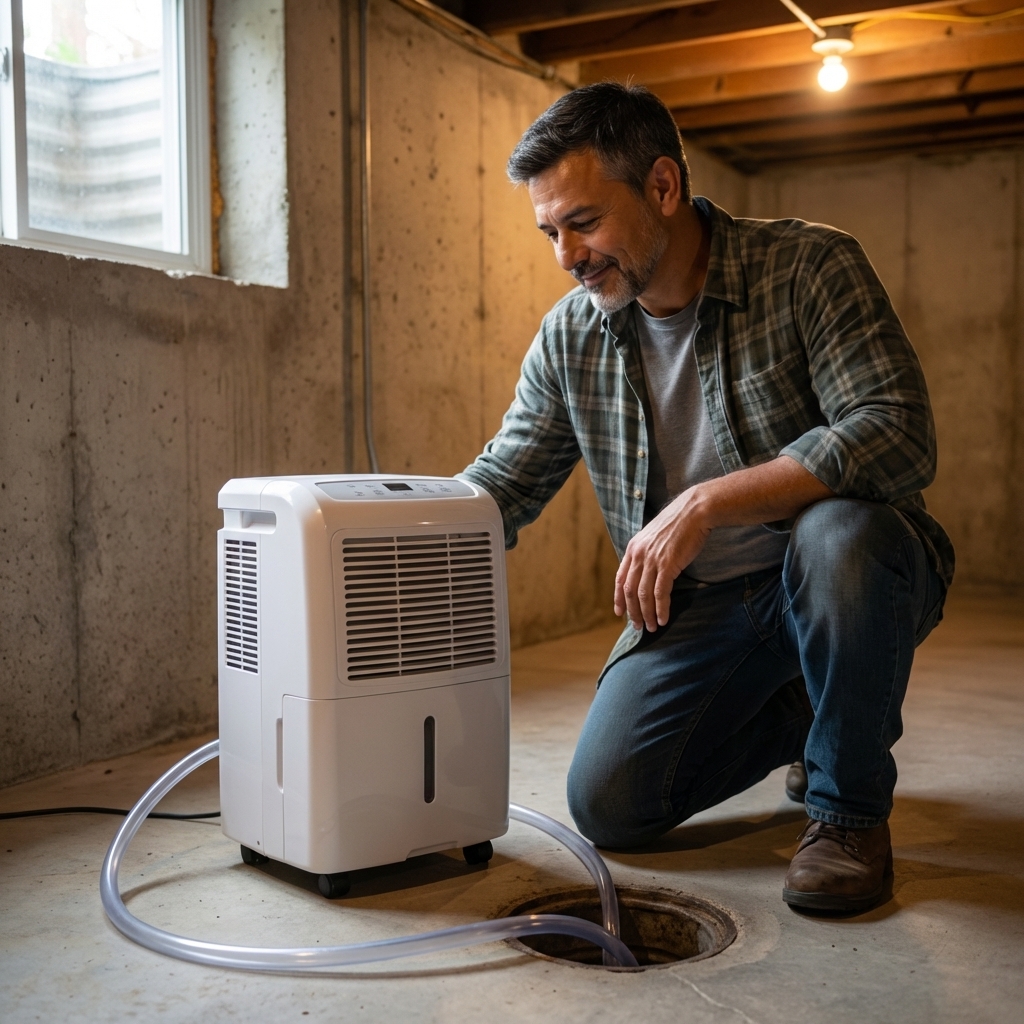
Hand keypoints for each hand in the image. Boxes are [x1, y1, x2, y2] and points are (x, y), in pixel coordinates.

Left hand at [613, 488, 711, 632]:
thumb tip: (646, 572)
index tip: (620, 613)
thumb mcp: (654, 537)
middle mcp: (638, 555)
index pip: (620, 578)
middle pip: (630, 591)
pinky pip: (660, 593)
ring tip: (651, 627)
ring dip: (647, 614)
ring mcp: (652, 560)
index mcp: (633, 548)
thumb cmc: (678, 524)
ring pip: (643, 595)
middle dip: (632, 612)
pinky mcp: (667, 565)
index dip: (619, 598)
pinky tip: (662, 619)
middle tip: (638, 626)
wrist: (694, 511)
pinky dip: (660, 609)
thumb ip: (646, 553)